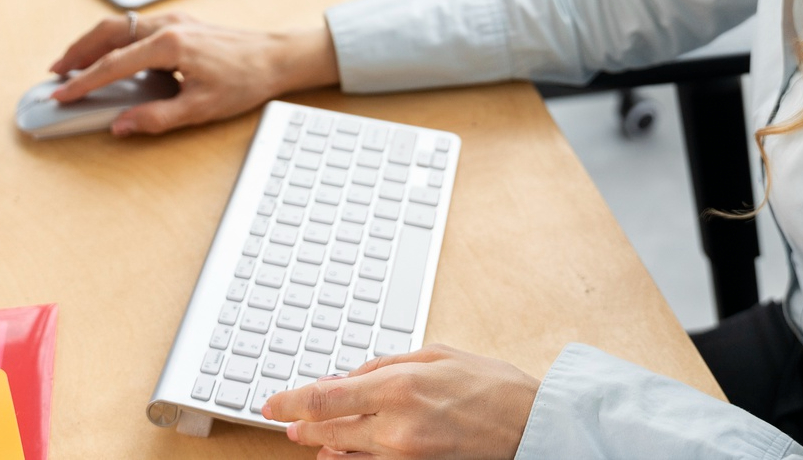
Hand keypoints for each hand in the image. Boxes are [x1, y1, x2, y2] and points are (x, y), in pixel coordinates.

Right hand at [46, 12, 337, 134]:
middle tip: (55, 73)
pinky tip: (110, 53)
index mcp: (169, 46)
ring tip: (73, 63)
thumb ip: (156, 118)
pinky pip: (137, 25)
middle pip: (108, 32)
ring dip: (93, 42)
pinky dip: (114, 38)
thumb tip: (120, 125)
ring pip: (121, 24)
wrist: (277, 58)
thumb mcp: (200, 109)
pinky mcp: (182, 22)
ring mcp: (175, 20)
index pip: (113, 64)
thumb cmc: (244, 82)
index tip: (61, 95)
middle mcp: (169, 25)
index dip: (83, 82)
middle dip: (77, 51)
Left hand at [264, 345, 539, 459]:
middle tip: (288, 419)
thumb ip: (382, 364)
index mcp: (399, 386)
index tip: (271, 404)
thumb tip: (342, 378)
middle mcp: (396, 427)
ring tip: (314, 437)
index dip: (289, 402)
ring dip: (324, 446)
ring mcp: (405, 459)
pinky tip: (343, 455)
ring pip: (343, 457)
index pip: (323, 399)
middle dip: (302, 426)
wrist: (531, 425)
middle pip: (326, 432)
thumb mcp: (435, 354)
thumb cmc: (490, 384)